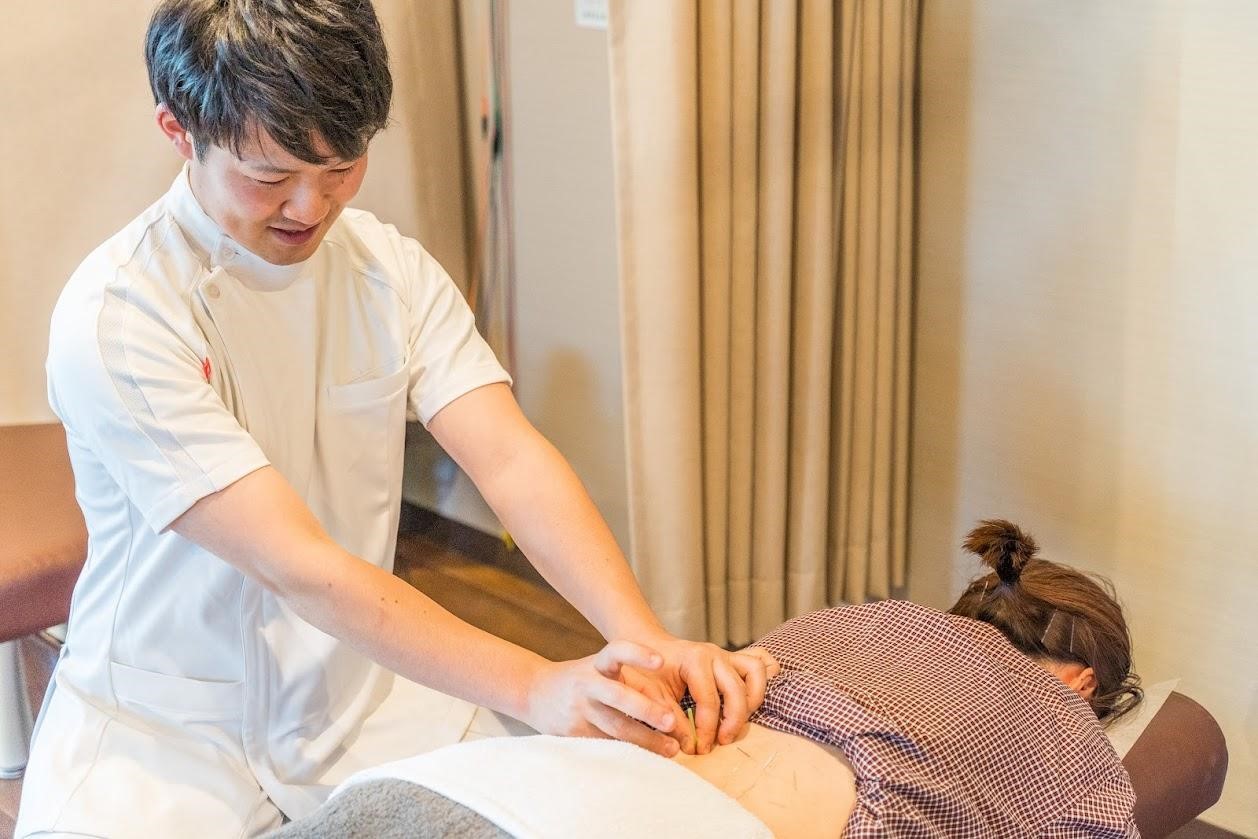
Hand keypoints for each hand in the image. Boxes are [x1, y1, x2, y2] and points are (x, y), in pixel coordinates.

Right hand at [522, 640, 680, 756]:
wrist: (534, 693)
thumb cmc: (582, 681)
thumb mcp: (600, 671)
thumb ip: (629, 682)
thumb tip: (670, 709)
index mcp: (598, 664)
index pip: (617, 651)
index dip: (638, 654)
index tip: (661, 660)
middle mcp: (587, 684)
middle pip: (618, 696)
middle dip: (646, 710)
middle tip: (671, 722)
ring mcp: (579, 709)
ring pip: (615, 727)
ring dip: (645, 740)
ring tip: (670, 749)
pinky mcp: (573, 732)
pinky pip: (605, 744)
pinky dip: (628, 752)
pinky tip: (646, 759)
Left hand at [615, 635, 779, 754]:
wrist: (647, 647)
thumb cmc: (649, 671)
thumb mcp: (655, 696)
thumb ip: (672, 720)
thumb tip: (691, 745)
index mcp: (694, 660)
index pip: (709, 699)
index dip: (707, 728)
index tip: (701, 748)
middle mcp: (714, 654)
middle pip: (737, 689)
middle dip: (733, 720)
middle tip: (722, 741)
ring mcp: (726, 655)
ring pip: (755, 672)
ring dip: (752, 700)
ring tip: (738, 722)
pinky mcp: (733, 660)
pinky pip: (760, 662)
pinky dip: (761, 681)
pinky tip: (753, 700)